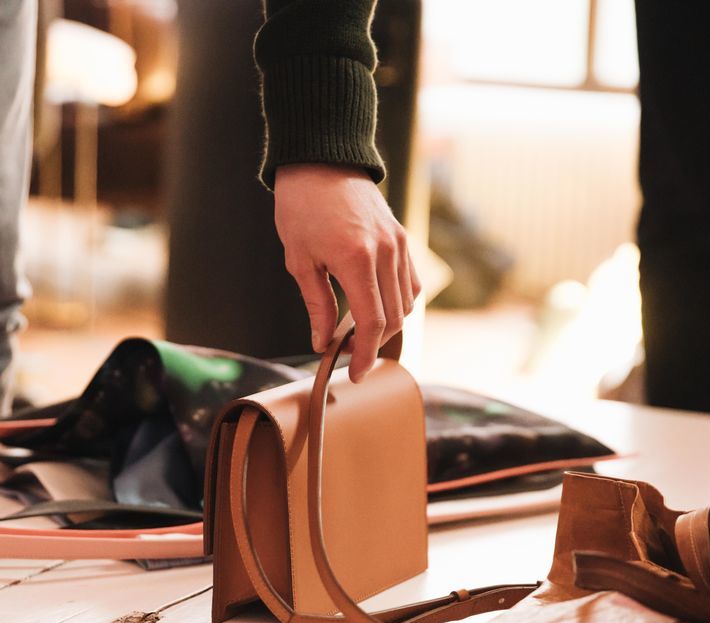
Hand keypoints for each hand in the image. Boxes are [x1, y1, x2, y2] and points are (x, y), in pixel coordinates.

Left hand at [273, 164, 422, 381]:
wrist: (321, 161)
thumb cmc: (301, 208)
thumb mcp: (299, 260)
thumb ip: (317, 304)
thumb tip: (323, 342)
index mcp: (356, 258)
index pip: (372, 321)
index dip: (365, 354)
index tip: (355, 373)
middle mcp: (385, 251)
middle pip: (393, 317)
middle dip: (374, 344)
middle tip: (350, 356)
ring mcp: (399, 243)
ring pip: (407, 302)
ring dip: (388, 325)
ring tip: (360, 335)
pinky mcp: (403, 237)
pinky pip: (410, 281)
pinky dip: (399, 302)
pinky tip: (378, 308)